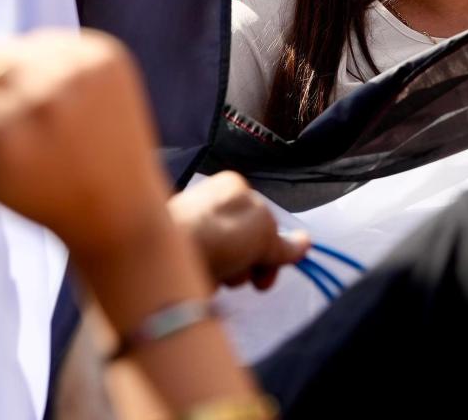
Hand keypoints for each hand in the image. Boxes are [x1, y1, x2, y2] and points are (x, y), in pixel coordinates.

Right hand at [0, 30, 172, 261]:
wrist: (119, 206)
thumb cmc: (34, 195)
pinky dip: (47, 60)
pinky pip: (51, 39)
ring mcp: (82, 67)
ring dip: (12, 66)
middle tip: (5, 119)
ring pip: (14, 43)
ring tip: (38, 111)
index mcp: (5, 127)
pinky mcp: (107, 53)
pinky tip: (64, 96)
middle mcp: (44, 89)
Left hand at [168, 172, 307, 289]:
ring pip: (226, 258)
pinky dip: (208, 276)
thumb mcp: (263, 233)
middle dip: (249, 265)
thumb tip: (305, 243)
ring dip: (229, 274)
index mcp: (234, 187)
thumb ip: (284, 242)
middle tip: (245, 279)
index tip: (269, 273)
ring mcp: (193, 224)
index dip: (272, 250)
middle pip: (247, 242)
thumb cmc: (216, 234)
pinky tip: (201, 279)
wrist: (162, 253)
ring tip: (217, 276)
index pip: (267, 222)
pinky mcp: (177, 247)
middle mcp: (211, 202)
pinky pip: (204, 266)